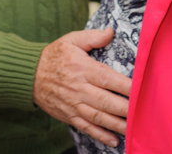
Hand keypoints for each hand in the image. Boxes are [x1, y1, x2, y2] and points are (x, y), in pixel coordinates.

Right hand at [33, 29, 131, 146]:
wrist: (28, 75)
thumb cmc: (53, 56)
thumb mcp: (71, 40)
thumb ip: (92, 37)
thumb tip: (111, 32)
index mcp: (83, 69)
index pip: (108, 78)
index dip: (126, 86)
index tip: (141, 89)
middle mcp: (79, 89)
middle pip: (106, 101)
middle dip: (126, 108)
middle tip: (142, 112)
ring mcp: (74, 105)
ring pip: (98, 117)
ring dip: (117, 125)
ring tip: (134, 128)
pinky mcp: (69, 116)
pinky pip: (86, 128)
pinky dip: (100, 135)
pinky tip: (114, 140)